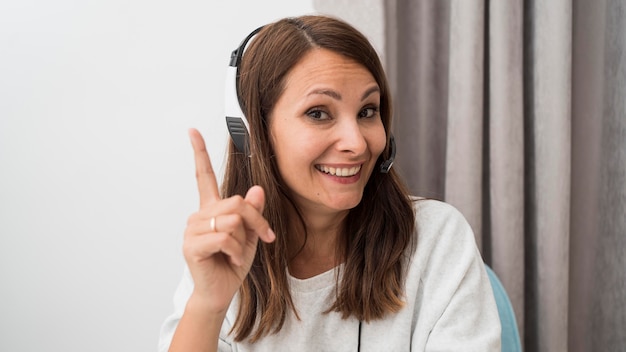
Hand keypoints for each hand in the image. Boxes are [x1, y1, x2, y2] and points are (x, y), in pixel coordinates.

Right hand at [183, 128, 274, 313]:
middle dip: (256, 221)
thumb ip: (252, 213)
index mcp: (211, 209)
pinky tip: (232, 261)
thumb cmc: (232, 263)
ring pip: (232, 220)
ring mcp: (193, 230)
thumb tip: (256, 190)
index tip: (192, 131)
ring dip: (244, 240)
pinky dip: (237, 251)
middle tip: (263, 237)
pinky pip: (225, 238)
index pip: (203, 176)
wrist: (220, 291)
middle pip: (237, 202)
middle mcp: (199, 215)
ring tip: (237, 254)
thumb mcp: (250, 235)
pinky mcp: (192, 245)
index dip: (199, 153)